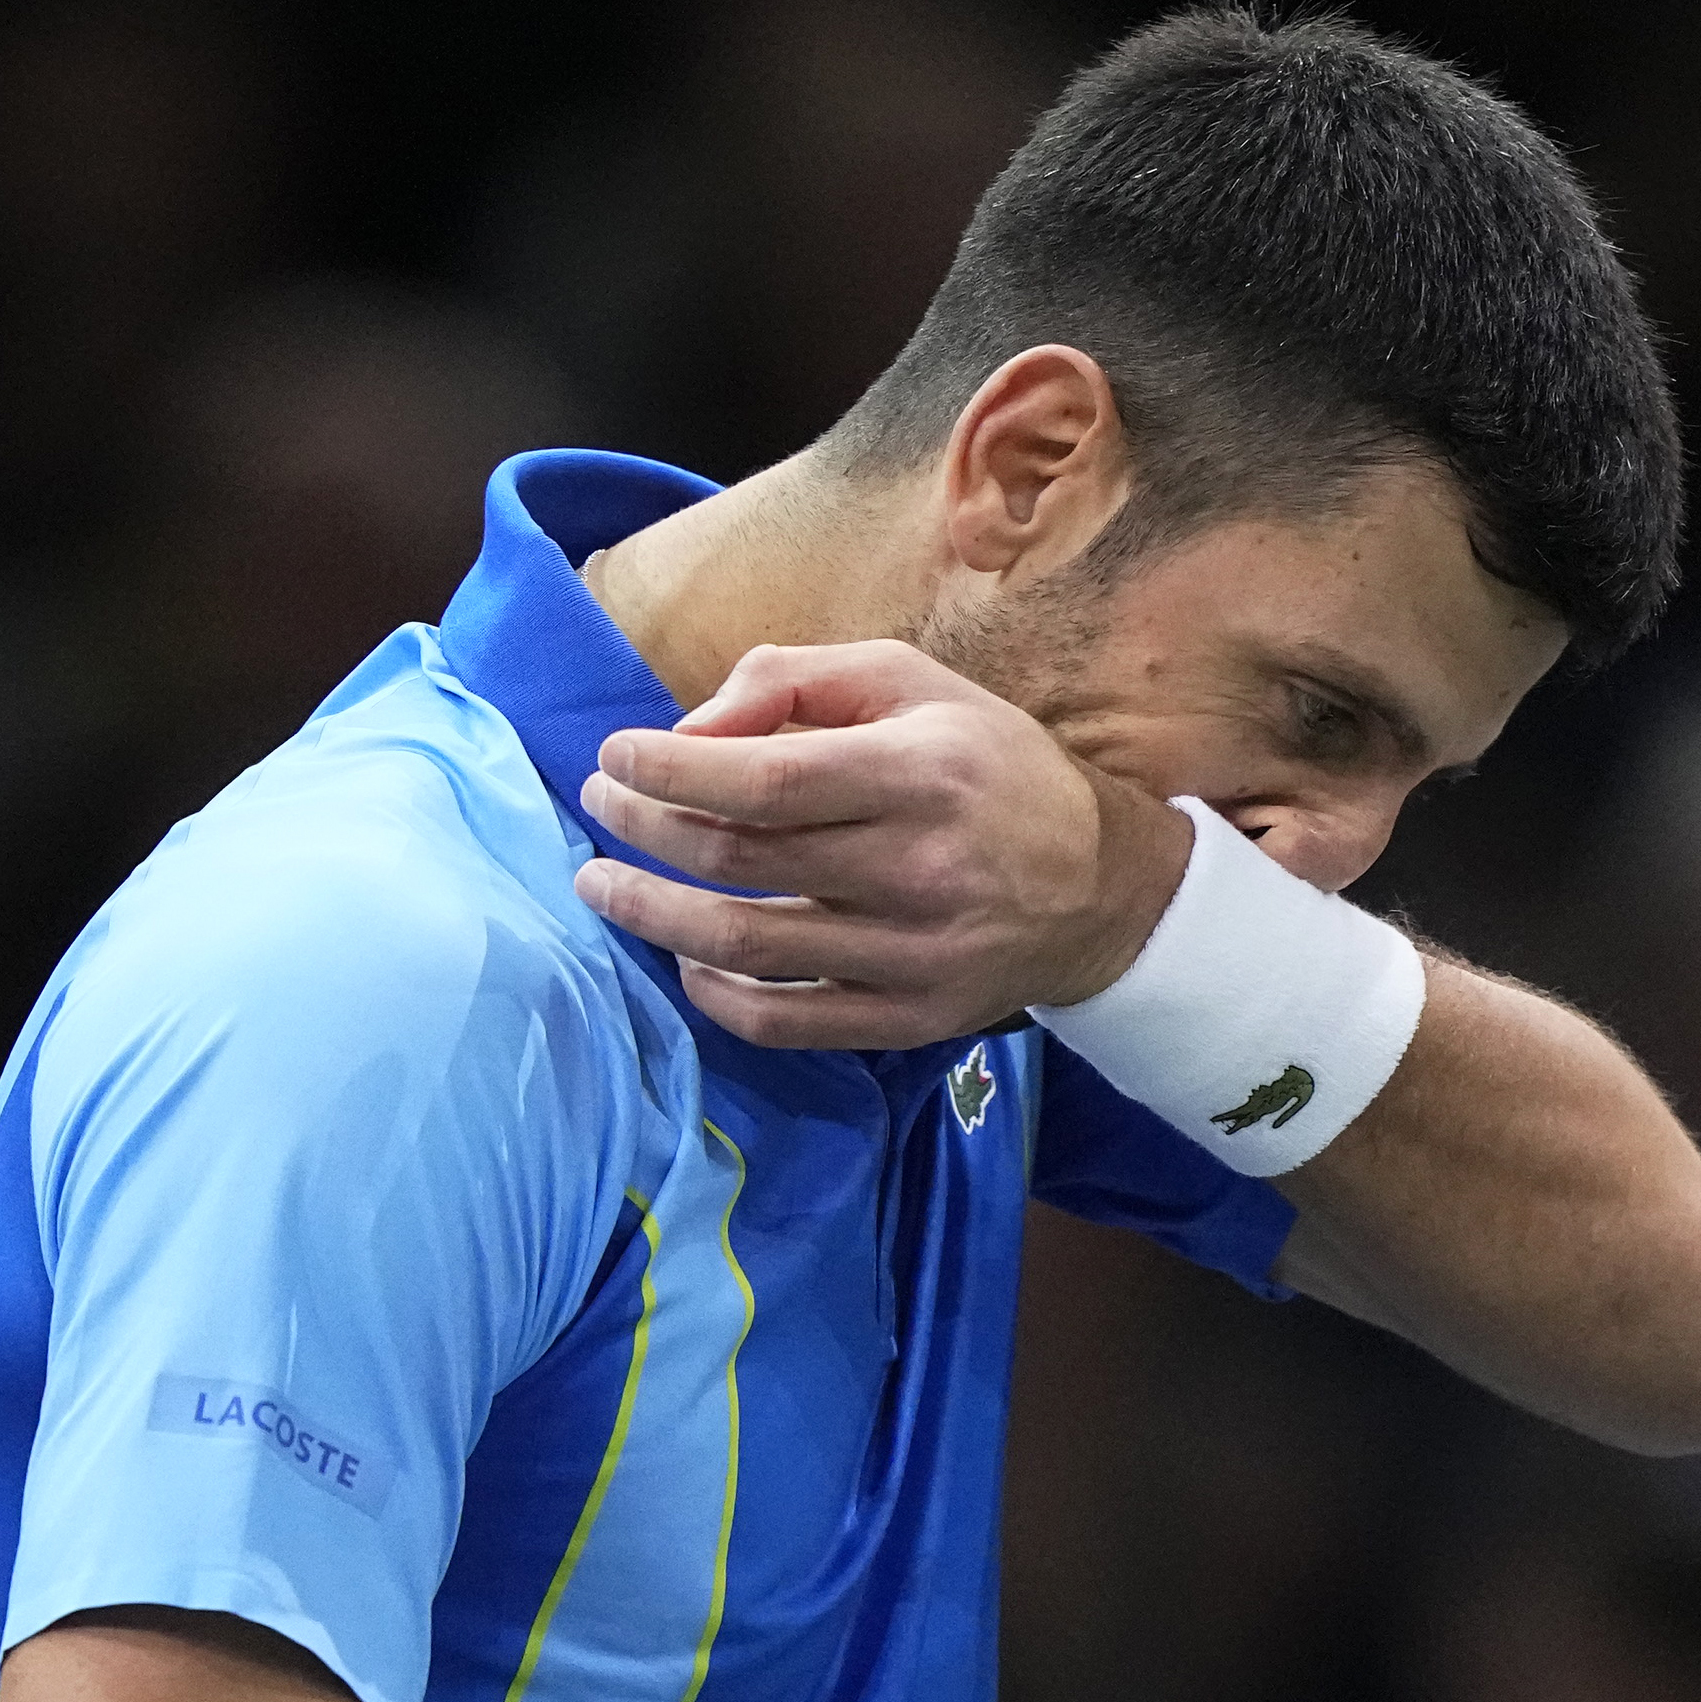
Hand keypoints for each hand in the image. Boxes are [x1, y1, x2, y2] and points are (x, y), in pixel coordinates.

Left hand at [572, 640, 1193, 1049]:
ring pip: (745, 947)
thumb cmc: (990, 765)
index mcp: (920, 773)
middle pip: (739, 861)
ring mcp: (914, 956)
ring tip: (603, 883)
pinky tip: (684, 956)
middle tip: (599, 806)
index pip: (764, 781)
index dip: (668, 772)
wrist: (1102, 887)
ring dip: (651, 915)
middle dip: (643, 830)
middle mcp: (919, 869)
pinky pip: (785, 1021)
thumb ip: (794, 680)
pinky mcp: (911, 1020)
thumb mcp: (910, 681)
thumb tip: (689, 731)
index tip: (615, 756)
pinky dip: (714, 993)